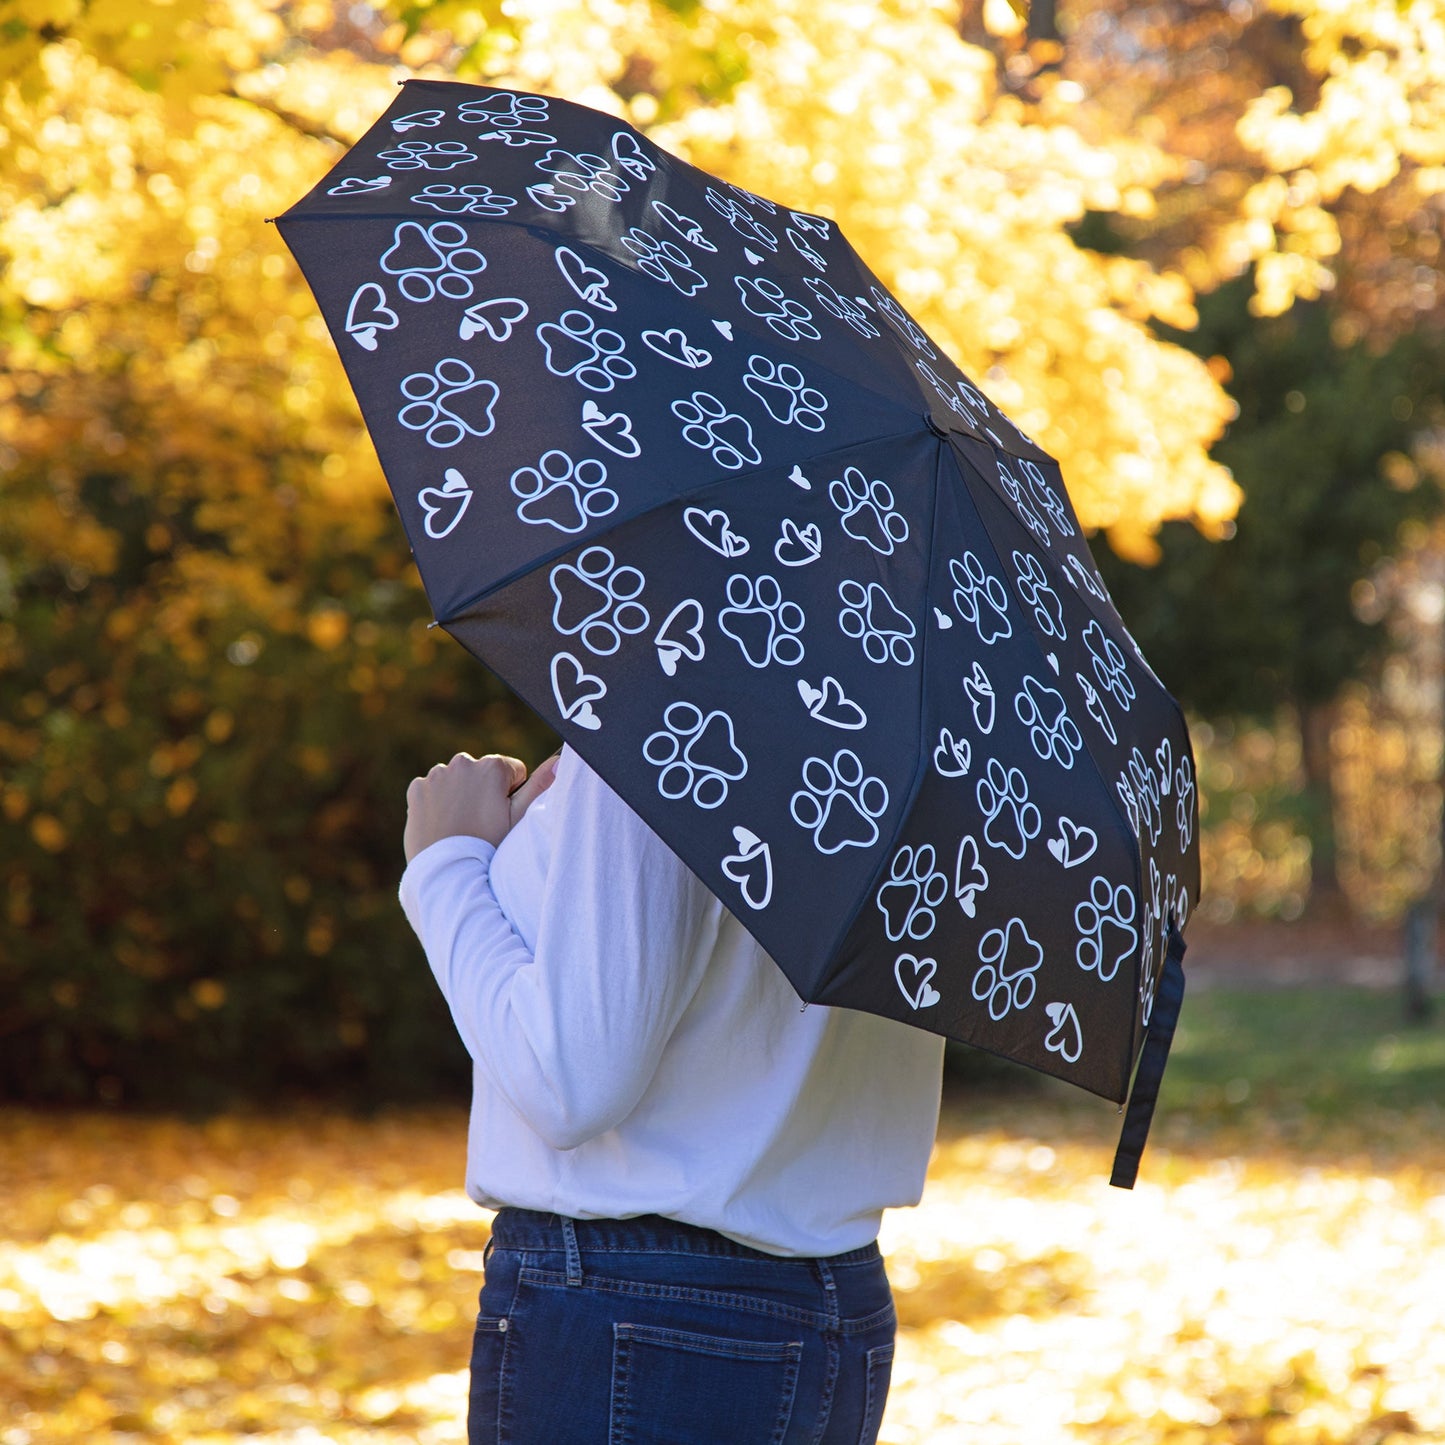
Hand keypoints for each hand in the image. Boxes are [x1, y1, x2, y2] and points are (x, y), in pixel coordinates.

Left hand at [403, 751, 559, 861]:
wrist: (447, 871)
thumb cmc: (489, 845)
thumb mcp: (519, 818)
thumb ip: (540, 785)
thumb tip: (559, 761)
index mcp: (492, 767)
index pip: (512, 770)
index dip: (511, 794)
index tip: (501, 814)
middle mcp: (463, 763)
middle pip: (482, 772)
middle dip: (484, 790)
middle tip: (481, 822)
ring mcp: (437, 775)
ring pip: (457, 779)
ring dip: (460, 794)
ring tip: (462, 825)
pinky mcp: (417, 788)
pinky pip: (432, 788)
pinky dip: (437, 801)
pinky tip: (442, 823)